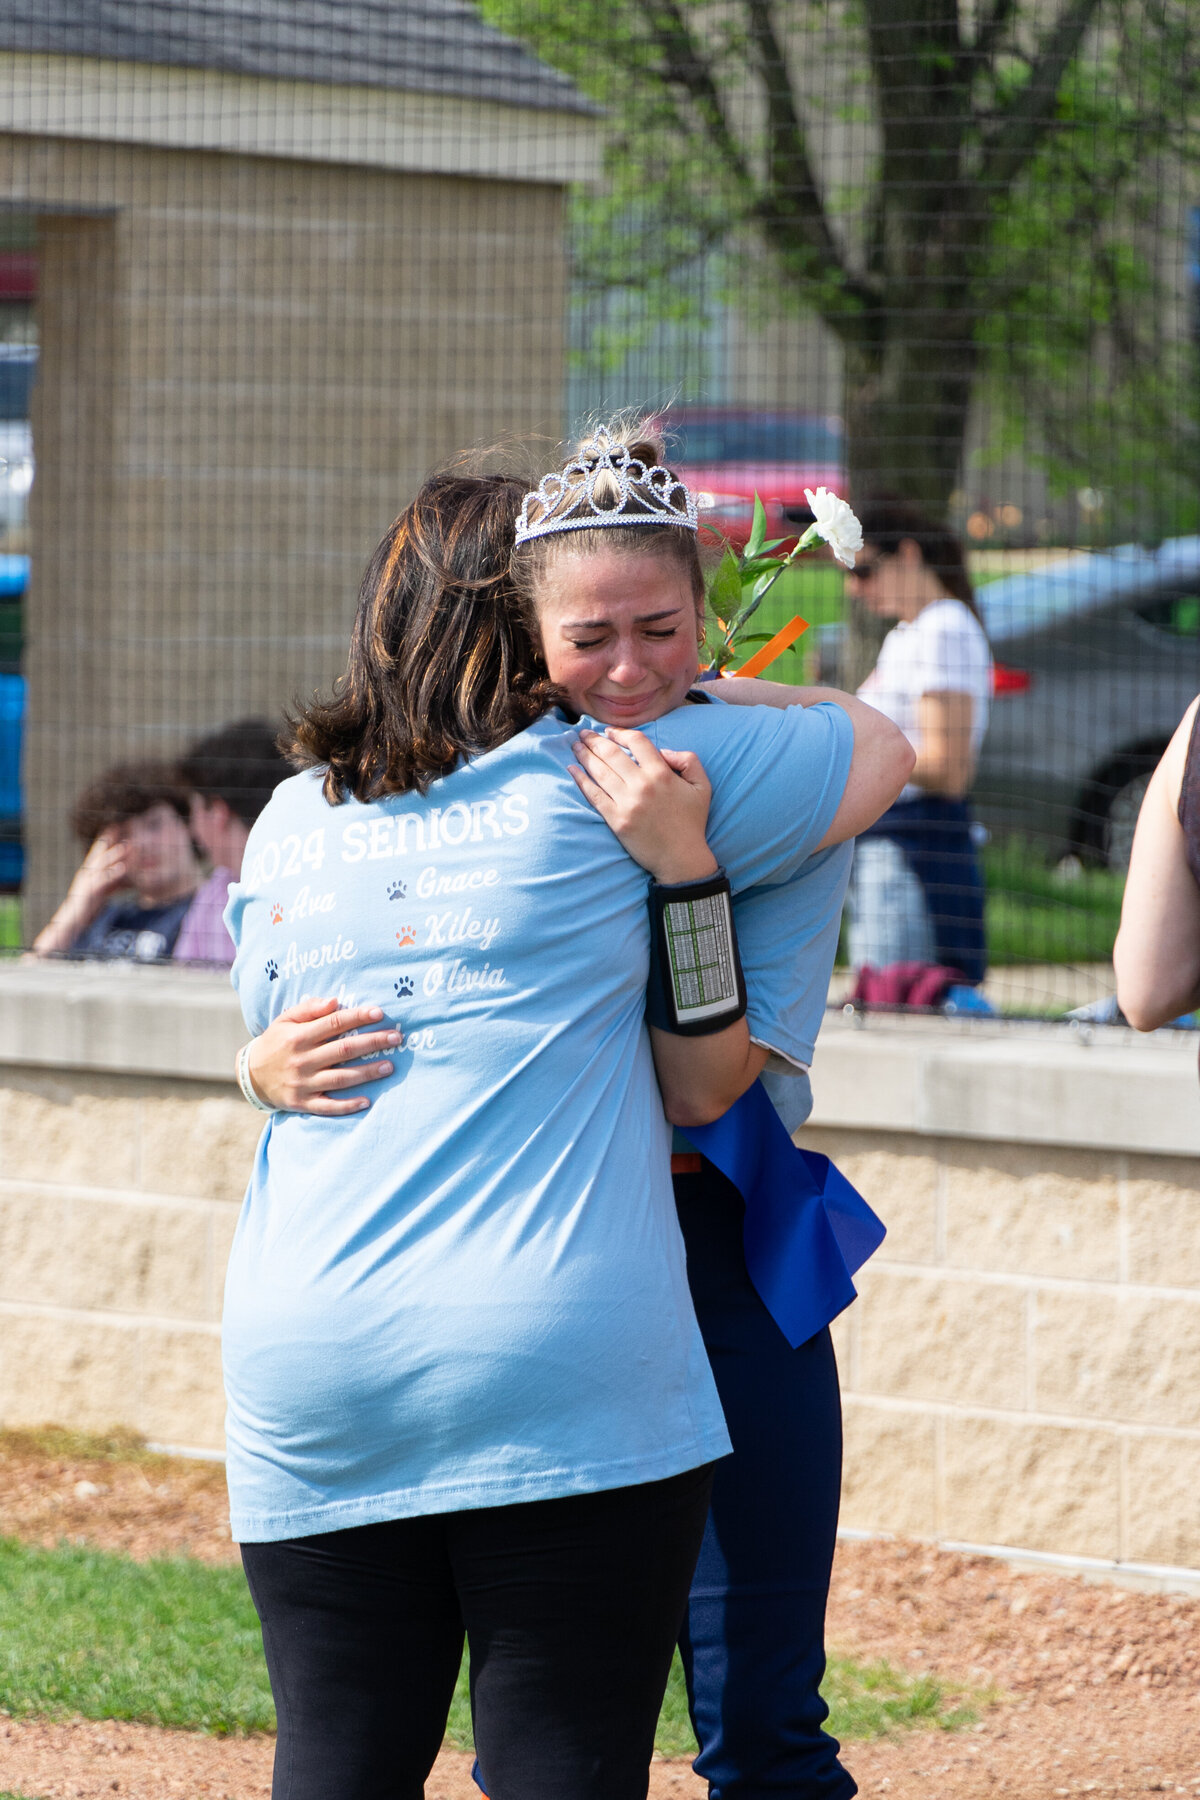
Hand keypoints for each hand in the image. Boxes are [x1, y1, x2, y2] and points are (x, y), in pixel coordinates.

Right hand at [67, 827, 130, 910]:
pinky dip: (113, 873)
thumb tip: (132, 877)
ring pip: (102, 864)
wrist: (72, 923)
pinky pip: (103, 881)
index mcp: (89, 871)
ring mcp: (87, 881)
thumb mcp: (104, 891)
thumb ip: (115, 882)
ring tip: (127, 845)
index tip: (116, 825)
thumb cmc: (89, 906)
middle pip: (100, 853)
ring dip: (115, 854)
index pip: (98, 852)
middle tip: (122, 827)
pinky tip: (123, 868)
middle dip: (111, 840)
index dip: (106, 838)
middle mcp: (87, 873)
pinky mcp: (90, 892)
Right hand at [245, 996, 400, 1115]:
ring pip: (340, 1078)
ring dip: (367, 1073)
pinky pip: (328, 1106)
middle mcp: (302, 1060)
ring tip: (390, 1066)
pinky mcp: (303, 1103)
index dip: (358, 1017)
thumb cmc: (276, 1042)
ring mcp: (303, 1083)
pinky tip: (367, 1101)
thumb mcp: (285, 1020)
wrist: (250, 1076)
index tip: (379, 1013)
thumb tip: (335, 1001)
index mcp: (298, 1036)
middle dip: (372, 1043)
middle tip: (396, 1038)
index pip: (334, 1023)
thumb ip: (309, 1009)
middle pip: (343, 1050)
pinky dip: (348, 1105)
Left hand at [570, 727, 718, 884]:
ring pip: (599, 772)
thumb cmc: (692, 822)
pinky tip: (572, 770)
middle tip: (583, 733)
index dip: (620, 733)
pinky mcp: (616, 820)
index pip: (637, 742)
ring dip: (584, 756)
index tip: (609, 732)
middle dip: (594, 741)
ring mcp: (627, 803)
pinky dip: (581, 781)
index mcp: (662, 773)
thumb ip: (688, 760)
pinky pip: (594, 795)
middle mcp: (642, 785)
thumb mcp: (702, 786)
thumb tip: (663, 751)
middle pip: (611, 754)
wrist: (681, 858)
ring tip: (575, 746)